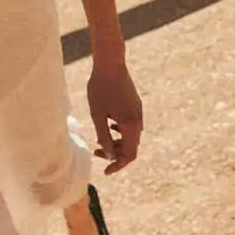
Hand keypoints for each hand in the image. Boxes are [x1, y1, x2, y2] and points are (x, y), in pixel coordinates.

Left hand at [87, 60, 142, 174]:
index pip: (130, 154)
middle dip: (115, 153)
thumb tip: (109, 155)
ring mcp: (138, 112)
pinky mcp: (135, 105)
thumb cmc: (100, 88)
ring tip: (100, 139)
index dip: (118, 165)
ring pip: (130, 136)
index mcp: (130, 125)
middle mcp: (138, 120)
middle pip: (131, 146)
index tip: (106, 170)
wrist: (110, 63)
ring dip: (117, 142)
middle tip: (96, 151)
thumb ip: (103, 137)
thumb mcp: (97, 115)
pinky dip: (120, 131)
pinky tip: (108, 125)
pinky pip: (130, 125)